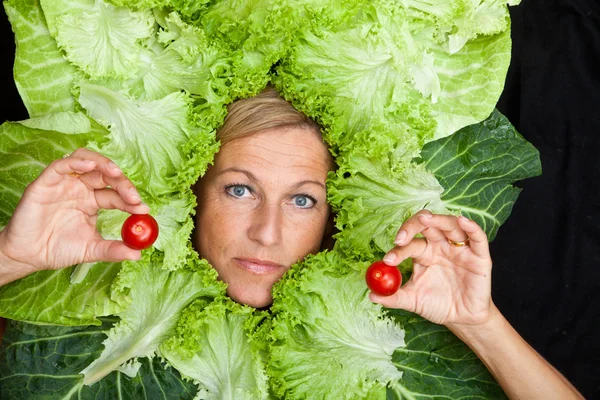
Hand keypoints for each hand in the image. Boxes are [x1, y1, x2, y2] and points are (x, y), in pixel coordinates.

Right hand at [0, 148, 149, 271]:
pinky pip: (61, 165)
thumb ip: (113, 250)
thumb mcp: (91, 250)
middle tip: (133, 196)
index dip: (131, 199)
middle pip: (106, 175)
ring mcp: (64, 184)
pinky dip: (77, 162)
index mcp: (93, 201)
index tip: (144, 209)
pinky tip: (91, 166)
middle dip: (122, 183)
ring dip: (104, 164)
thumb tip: (138, 254)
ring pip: (86, 161)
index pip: (116, 195)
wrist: (28, 256)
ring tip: (117, 174)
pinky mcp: (45, 182)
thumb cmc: (57, 249)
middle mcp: (81, 189)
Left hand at [370, 210, 494, 327]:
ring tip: (425, 219)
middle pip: (427, 225)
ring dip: (438, 219)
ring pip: (450, 225)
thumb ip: (394, 298)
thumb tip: (371, 296)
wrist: (462, 319)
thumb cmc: (438, 305)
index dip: (399, 249)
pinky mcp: (479, 256)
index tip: (388, 259)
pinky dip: (471, 227)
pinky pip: (477, 237)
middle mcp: (440, 245)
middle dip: (412, 226)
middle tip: (401, 237)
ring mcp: (460, 249)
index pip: (410, 243)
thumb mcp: (413, 301)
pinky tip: (462, 221)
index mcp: (424, 253)